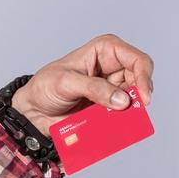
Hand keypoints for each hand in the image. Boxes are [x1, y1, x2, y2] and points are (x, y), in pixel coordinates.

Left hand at [10, 33, 155, 129]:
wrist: (34, 111)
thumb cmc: (46, 87)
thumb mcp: (66, 83)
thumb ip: (94, 89)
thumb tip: (122, 100)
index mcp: (105, 50)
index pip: (136, 59)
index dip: (144, 76)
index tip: (142, 97)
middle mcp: (113, 67)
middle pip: (140, 80)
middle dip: (138, 97)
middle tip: (133, 113)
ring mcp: (112, 88)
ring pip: (134, 100)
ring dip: (130, 112)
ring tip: (119, 120)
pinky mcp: (109, 107)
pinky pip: (124, 115)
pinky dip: (122, 122)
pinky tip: (115, 127)